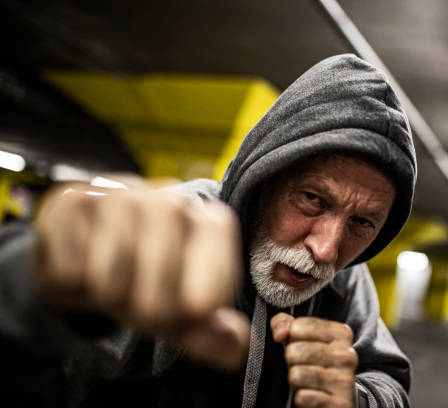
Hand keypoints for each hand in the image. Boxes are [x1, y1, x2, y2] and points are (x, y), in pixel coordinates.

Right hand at [34, 183, 249, 369]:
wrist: (91, 266)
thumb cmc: (148, 289)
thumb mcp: (184, 318)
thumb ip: (213, 337)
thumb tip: (234, 342)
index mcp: (206, 218)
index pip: (214, 237)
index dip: (201, 291)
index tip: (192, 313)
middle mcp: (166, 195)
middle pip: (162, 254)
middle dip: (152, 304)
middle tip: (146, 315)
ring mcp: (118, 192)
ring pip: (112, 261)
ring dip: (111, 295)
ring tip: (113, 292)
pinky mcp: (72, 198)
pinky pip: (70, 261)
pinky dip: (74, 284)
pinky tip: (84, 271)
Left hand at [271, 313, 357, 407]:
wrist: (338, 397)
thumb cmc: (316, 364)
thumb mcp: (303, 339)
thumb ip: (286, 324)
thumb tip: (280, 332)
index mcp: (341, 334)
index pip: (298, 326)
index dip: (291, 339)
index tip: (302, 346)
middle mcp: (347, 355)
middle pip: (294, 350)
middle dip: (291, 362)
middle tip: (303, 367)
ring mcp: (345, 380)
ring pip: (296, 374)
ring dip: (295, 381)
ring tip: (307, 382)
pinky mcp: (340, 404)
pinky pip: (302, 397)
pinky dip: (301, 398)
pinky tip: (313, 396)